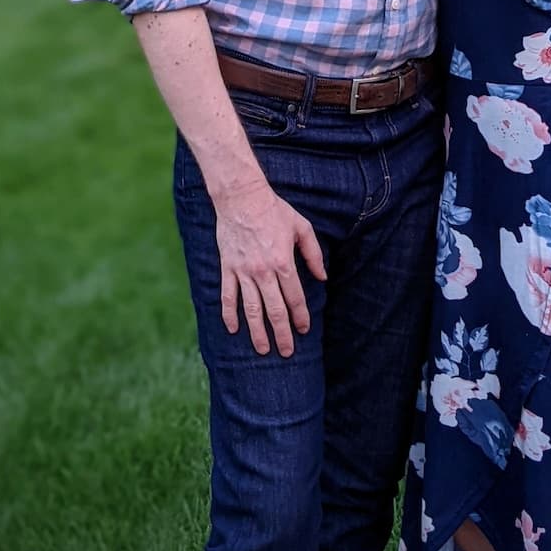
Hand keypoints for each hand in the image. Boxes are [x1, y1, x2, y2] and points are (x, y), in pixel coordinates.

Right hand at [212, 176, 326, 356]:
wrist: (242, 198)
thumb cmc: (274, 210)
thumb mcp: (302, 227)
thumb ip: (313, 254)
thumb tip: (322, 277)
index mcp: (283, 262)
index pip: (295, 298)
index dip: (300, 317)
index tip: (304, 330)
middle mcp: (263, 272)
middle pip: (274, 310)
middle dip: (281, 333)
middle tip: (286, 351)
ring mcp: (243, 271)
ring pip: (251, 309)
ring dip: (257, 332)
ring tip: (262, 349)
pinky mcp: (227, 268)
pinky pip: (227, 296)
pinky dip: (229, 314)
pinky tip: (233, 329)